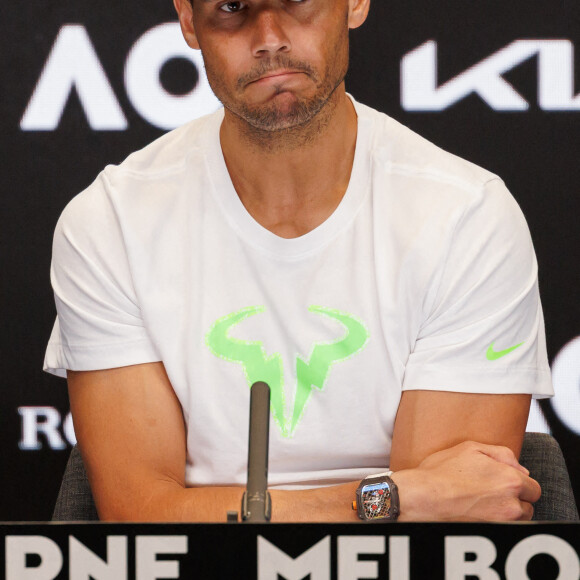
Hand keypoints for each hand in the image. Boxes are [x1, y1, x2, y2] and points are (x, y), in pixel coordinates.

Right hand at [391, 441, 540, 520]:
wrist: (423, 497)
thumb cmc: (442, 472)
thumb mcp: (470, 448)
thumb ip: (501, 453)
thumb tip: (520, 467)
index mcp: (510, 480)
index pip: (533, 488)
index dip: (520, 483)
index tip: (505, 482)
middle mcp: (511, 504)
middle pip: (528, 506)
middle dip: (516, 499)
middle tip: (493, 492)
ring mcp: (502, 523)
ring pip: (518, 520)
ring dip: (509, 513)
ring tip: (486, 503)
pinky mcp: (491, 534)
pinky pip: (505, 528)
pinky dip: (498, 522)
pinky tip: (480, 513)